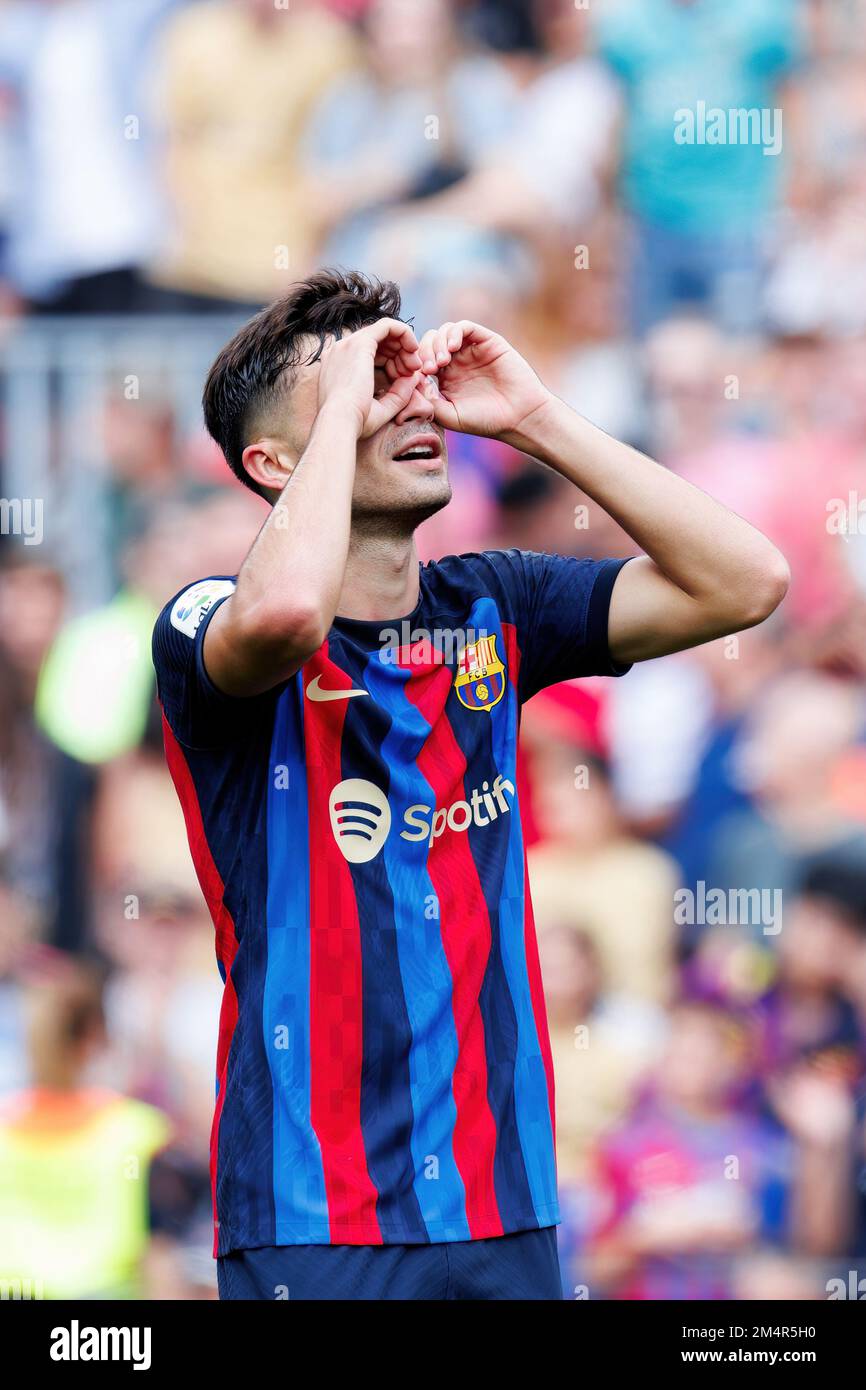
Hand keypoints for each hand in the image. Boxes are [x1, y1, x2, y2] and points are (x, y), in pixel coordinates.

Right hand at [317, 318, 422, 438]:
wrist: (340, 423)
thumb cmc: (354, 423)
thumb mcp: (381, 408)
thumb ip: (398, 393)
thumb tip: (415, 377)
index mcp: (339, 366)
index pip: (370, 355)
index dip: (393, 364)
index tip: (405, 379)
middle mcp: (341, 351)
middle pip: (378, 342)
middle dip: (401, 354)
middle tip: (414, 371)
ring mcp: (348, 345)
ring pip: (384, 332)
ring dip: (404, 346)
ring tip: (415, 365)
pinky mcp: (361, 343)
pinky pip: (388, 325)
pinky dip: (404, 333)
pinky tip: (414, 348)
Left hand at [416, 320, 550, 441]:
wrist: (519, 417)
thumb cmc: (486, 420)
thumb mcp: (449, 416)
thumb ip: (429, 400)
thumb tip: (411, 381)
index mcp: (446, 378)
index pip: (422, 359)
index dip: (415, 364)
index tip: (418, 378)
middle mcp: (458, 361)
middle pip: (430, 342)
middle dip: (424, 352)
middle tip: (428, 369)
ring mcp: (472, 350)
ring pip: (445, 331)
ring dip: (437, 343)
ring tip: (441, 362)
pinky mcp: (487, 341)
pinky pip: (465, 327)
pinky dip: (454, 333)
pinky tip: (451, 349)